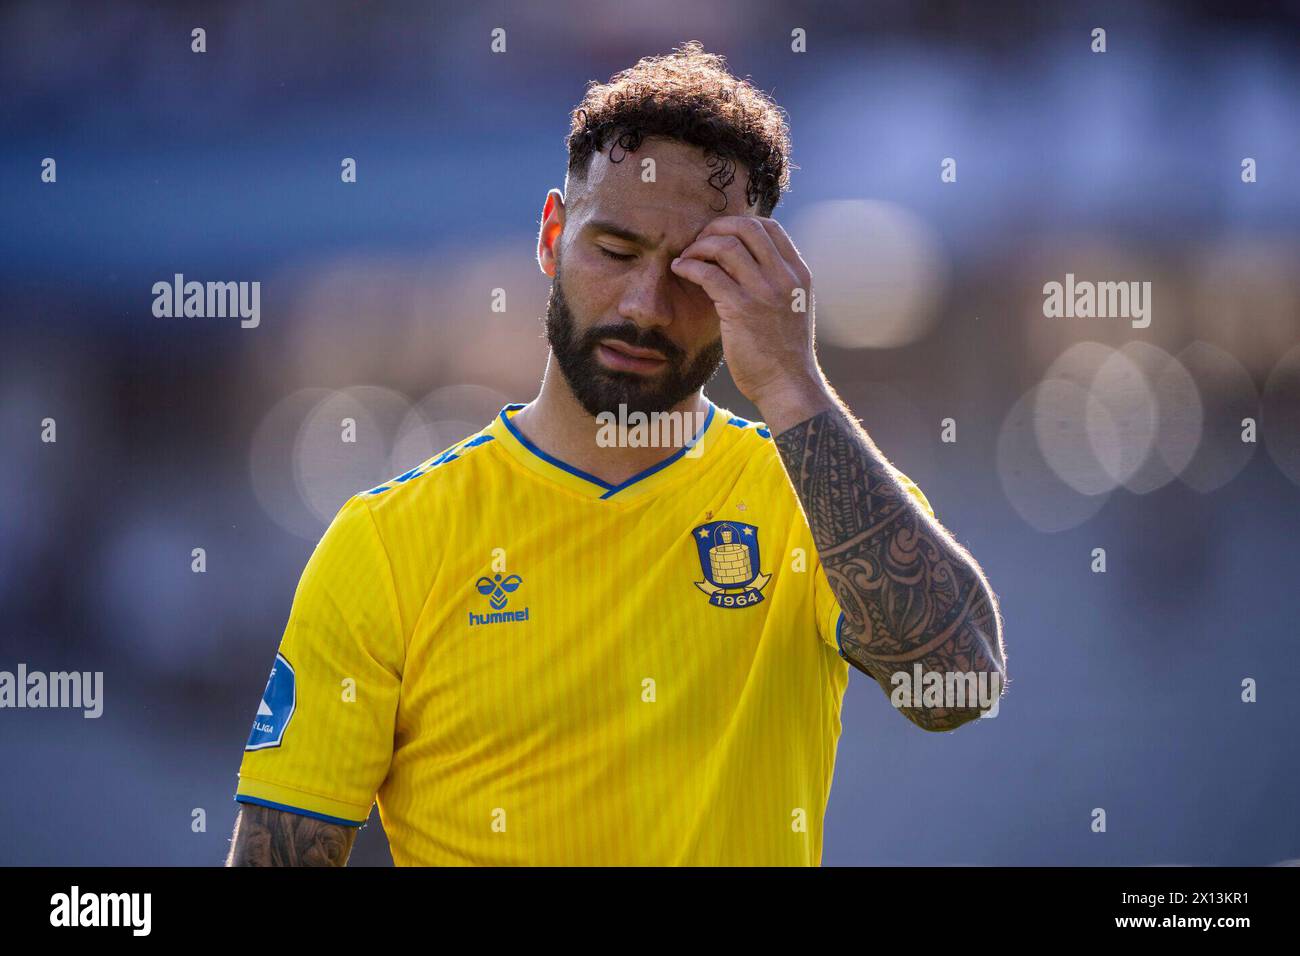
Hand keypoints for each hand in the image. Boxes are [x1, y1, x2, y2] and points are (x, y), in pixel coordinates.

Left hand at [670, 216, 832, 429]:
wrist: (788, 385)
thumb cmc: (783, 353)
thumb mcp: (790, 308)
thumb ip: (774, 283)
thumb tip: (744, 264)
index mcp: (798, 273)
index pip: (770, 227)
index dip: (739, 224)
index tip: (719, 236)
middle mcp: (784, 277)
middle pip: (746, 227)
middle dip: (716, 228)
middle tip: (698, 243)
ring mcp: (764, 291)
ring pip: (726, 245)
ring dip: (699, 246)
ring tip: (686, 258)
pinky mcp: (741, 309)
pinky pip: (708, 273)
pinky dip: (689, 266)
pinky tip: (680, 271)